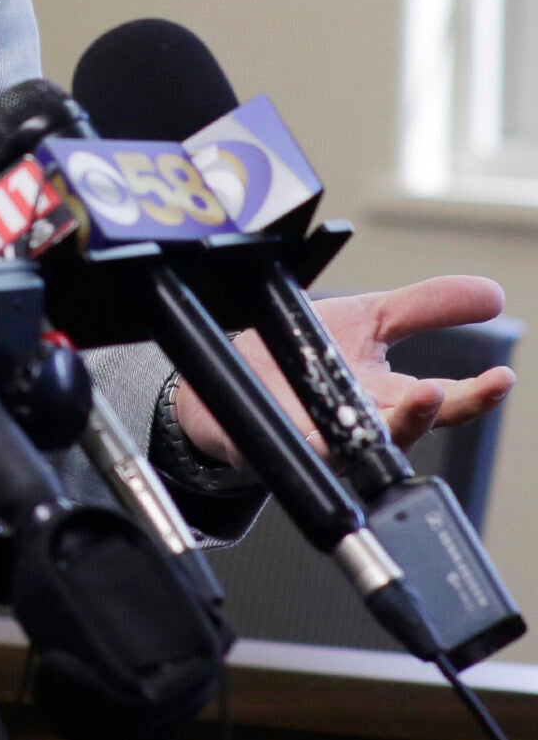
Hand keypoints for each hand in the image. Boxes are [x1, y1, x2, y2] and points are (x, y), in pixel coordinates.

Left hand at [172, 275, 516, 470]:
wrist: (239, 373)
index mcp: (391, 395)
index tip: (500, 378)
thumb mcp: (371, 317)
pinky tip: (340, 426)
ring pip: (369, 443)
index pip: (444, 400)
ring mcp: (328, 436)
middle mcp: (367, 422)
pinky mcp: (287, 441)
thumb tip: (492, 292)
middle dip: (441, 411)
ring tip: (422, 395)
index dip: (476, 394)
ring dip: (398, 424)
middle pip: (413, 426)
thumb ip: (427, 306)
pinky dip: (329, 439)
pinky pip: (312, 446)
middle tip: (460, 390)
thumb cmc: (307, 353)